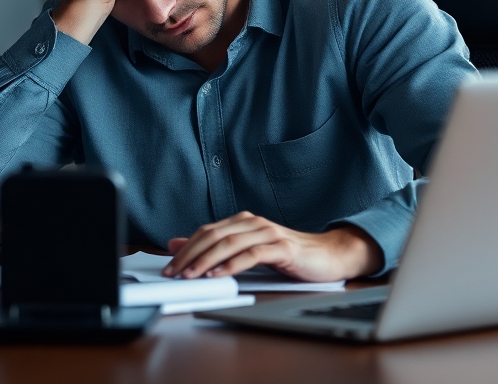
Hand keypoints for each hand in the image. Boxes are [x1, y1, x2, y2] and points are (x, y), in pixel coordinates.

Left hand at [162, 212, 383, 282]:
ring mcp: (268, 233)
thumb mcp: (248, 250)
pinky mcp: (282, 248)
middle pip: (213, 235)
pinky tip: (219, 275)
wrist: (328, 256)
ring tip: (190, 276)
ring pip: (229, 244)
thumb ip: (218, 247)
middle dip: (190, 255)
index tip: (169, 265)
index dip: (186, 248)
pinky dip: (232, 265)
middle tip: (173, 273)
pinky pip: (252, 255)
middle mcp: (254, 223)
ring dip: (206, 261)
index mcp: (243, 221)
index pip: (206, 231)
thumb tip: (179, 243)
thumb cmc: (288, 255)